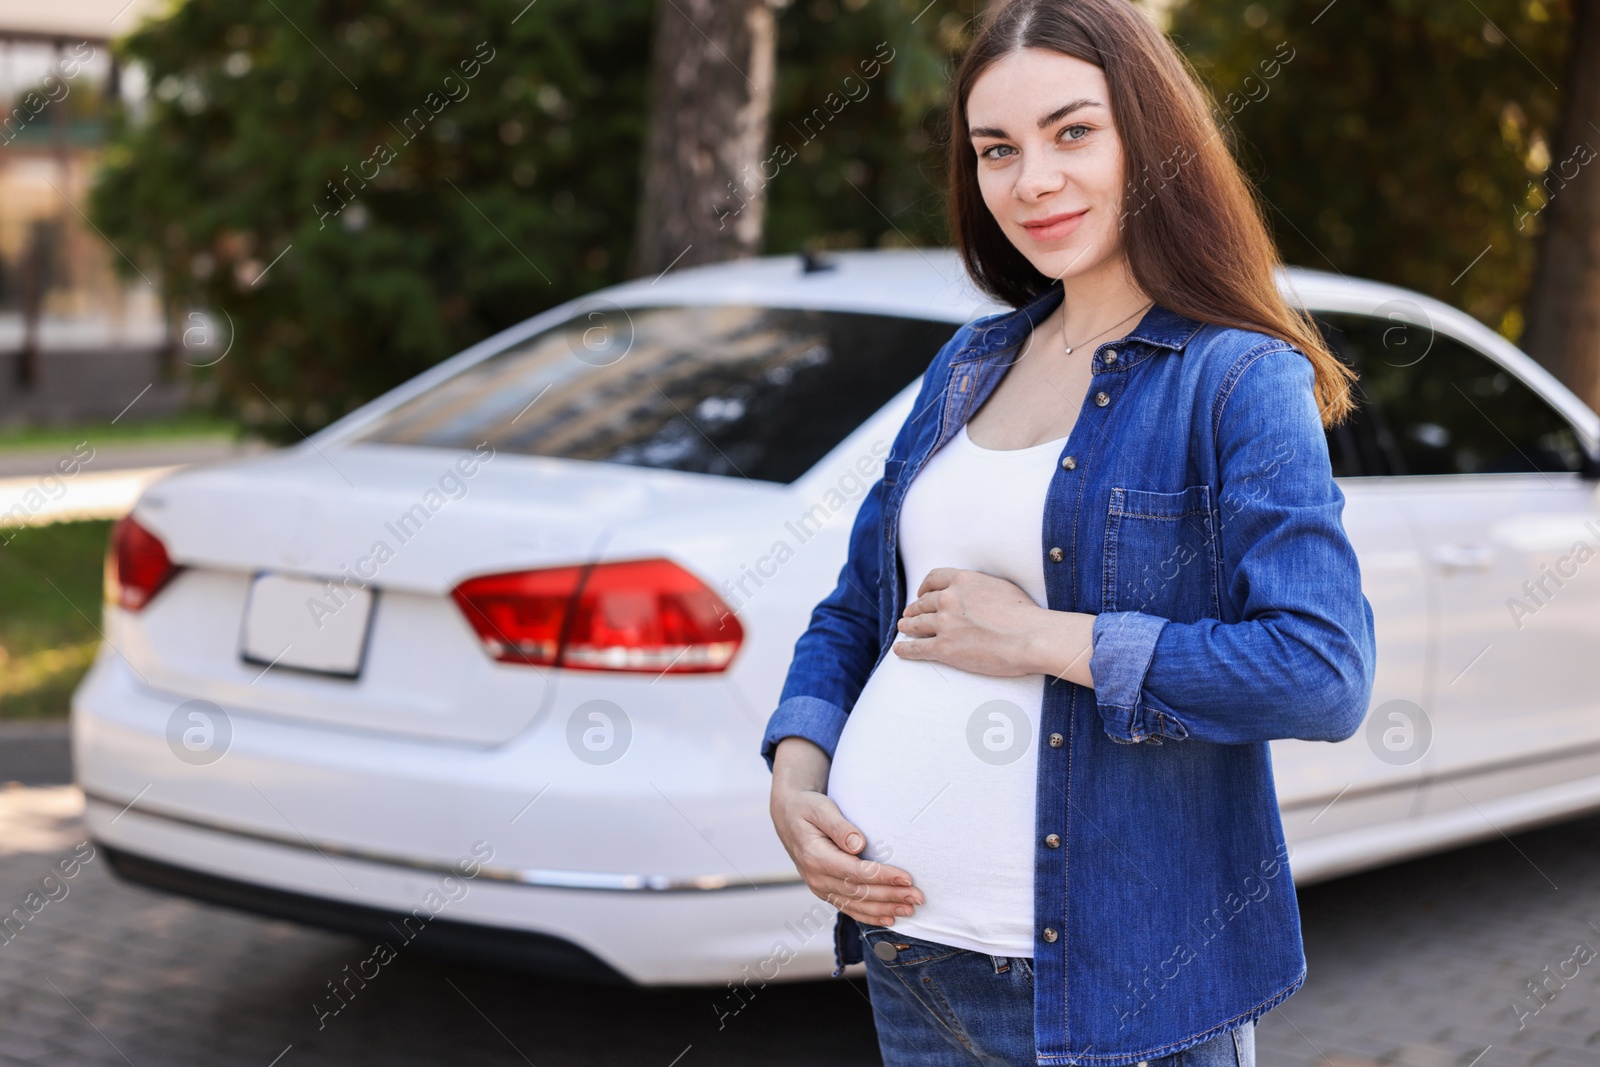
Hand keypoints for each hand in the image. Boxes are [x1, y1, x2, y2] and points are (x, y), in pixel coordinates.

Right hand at [769, 738, 923, 925]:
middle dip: (891, 896)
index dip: (882, 877)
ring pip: (857, 905)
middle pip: (859, 892)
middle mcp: (816, 878)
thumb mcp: (820, 808)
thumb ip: (839, 826)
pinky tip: (890, 917)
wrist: (788, 817)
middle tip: (918, 897)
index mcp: (815, 857)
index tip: (906, 878)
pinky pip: (849, 908)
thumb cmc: (807, 808)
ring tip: (911, 909)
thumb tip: (858, 844)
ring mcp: (820, 888)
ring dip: (885, 908)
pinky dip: (870, 915)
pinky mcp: (826, 891)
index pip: (855, 872)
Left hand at [894, 567, 1096, 685]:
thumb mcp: (1001, 587)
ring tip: (903, 627)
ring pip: (916, 623)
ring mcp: (944, 623)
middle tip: (910, 614)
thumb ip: (981, 587)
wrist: (1029, 637)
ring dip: (907, 625)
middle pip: (923, 602)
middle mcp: (948, 599)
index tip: (922, 593)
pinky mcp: (944, 648)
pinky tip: (899, 650)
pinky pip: (917, 648)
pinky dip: (905, 649)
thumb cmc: (1025, 614)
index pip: (935, 579)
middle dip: (915, 608)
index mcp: (963, 581)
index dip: (925, 587)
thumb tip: (976, 592)